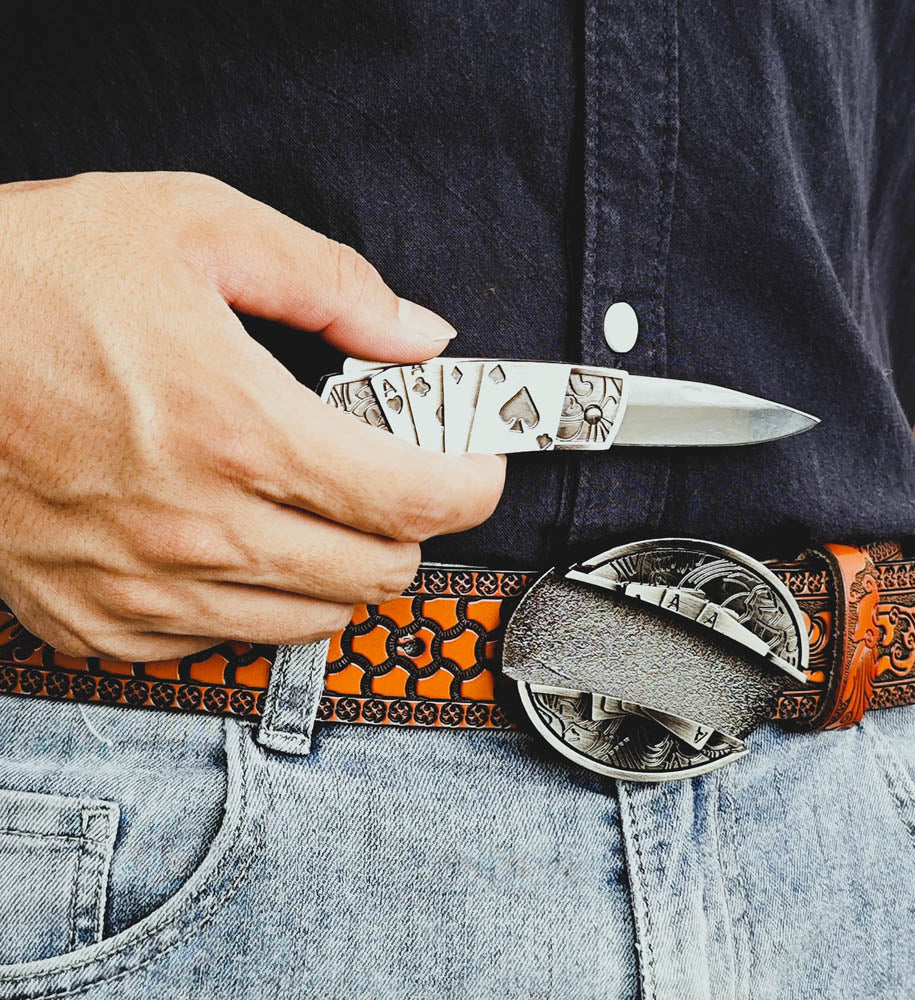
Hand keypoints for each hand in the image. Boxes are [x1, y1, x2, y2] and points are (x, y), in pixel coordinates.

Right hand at [0, 171, 504, 659]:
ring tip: (316, 506)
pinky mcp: (99, 621)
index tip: (474, 465)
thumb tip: (416, 335)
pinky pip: (224, 646)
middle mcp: (200, 527)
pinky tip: (236, 542)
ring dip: (342, 569)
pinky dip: (259, 603)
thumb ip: (329, 283)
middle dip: (408, 526)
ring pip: (313, 622)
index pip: (414, 500)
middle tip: (389, 475)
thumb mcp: (192, 228)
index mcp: (239, 428)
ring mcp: (147, 588)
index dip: (471, 485)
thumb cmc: (29, 278)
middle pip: (378, 575)